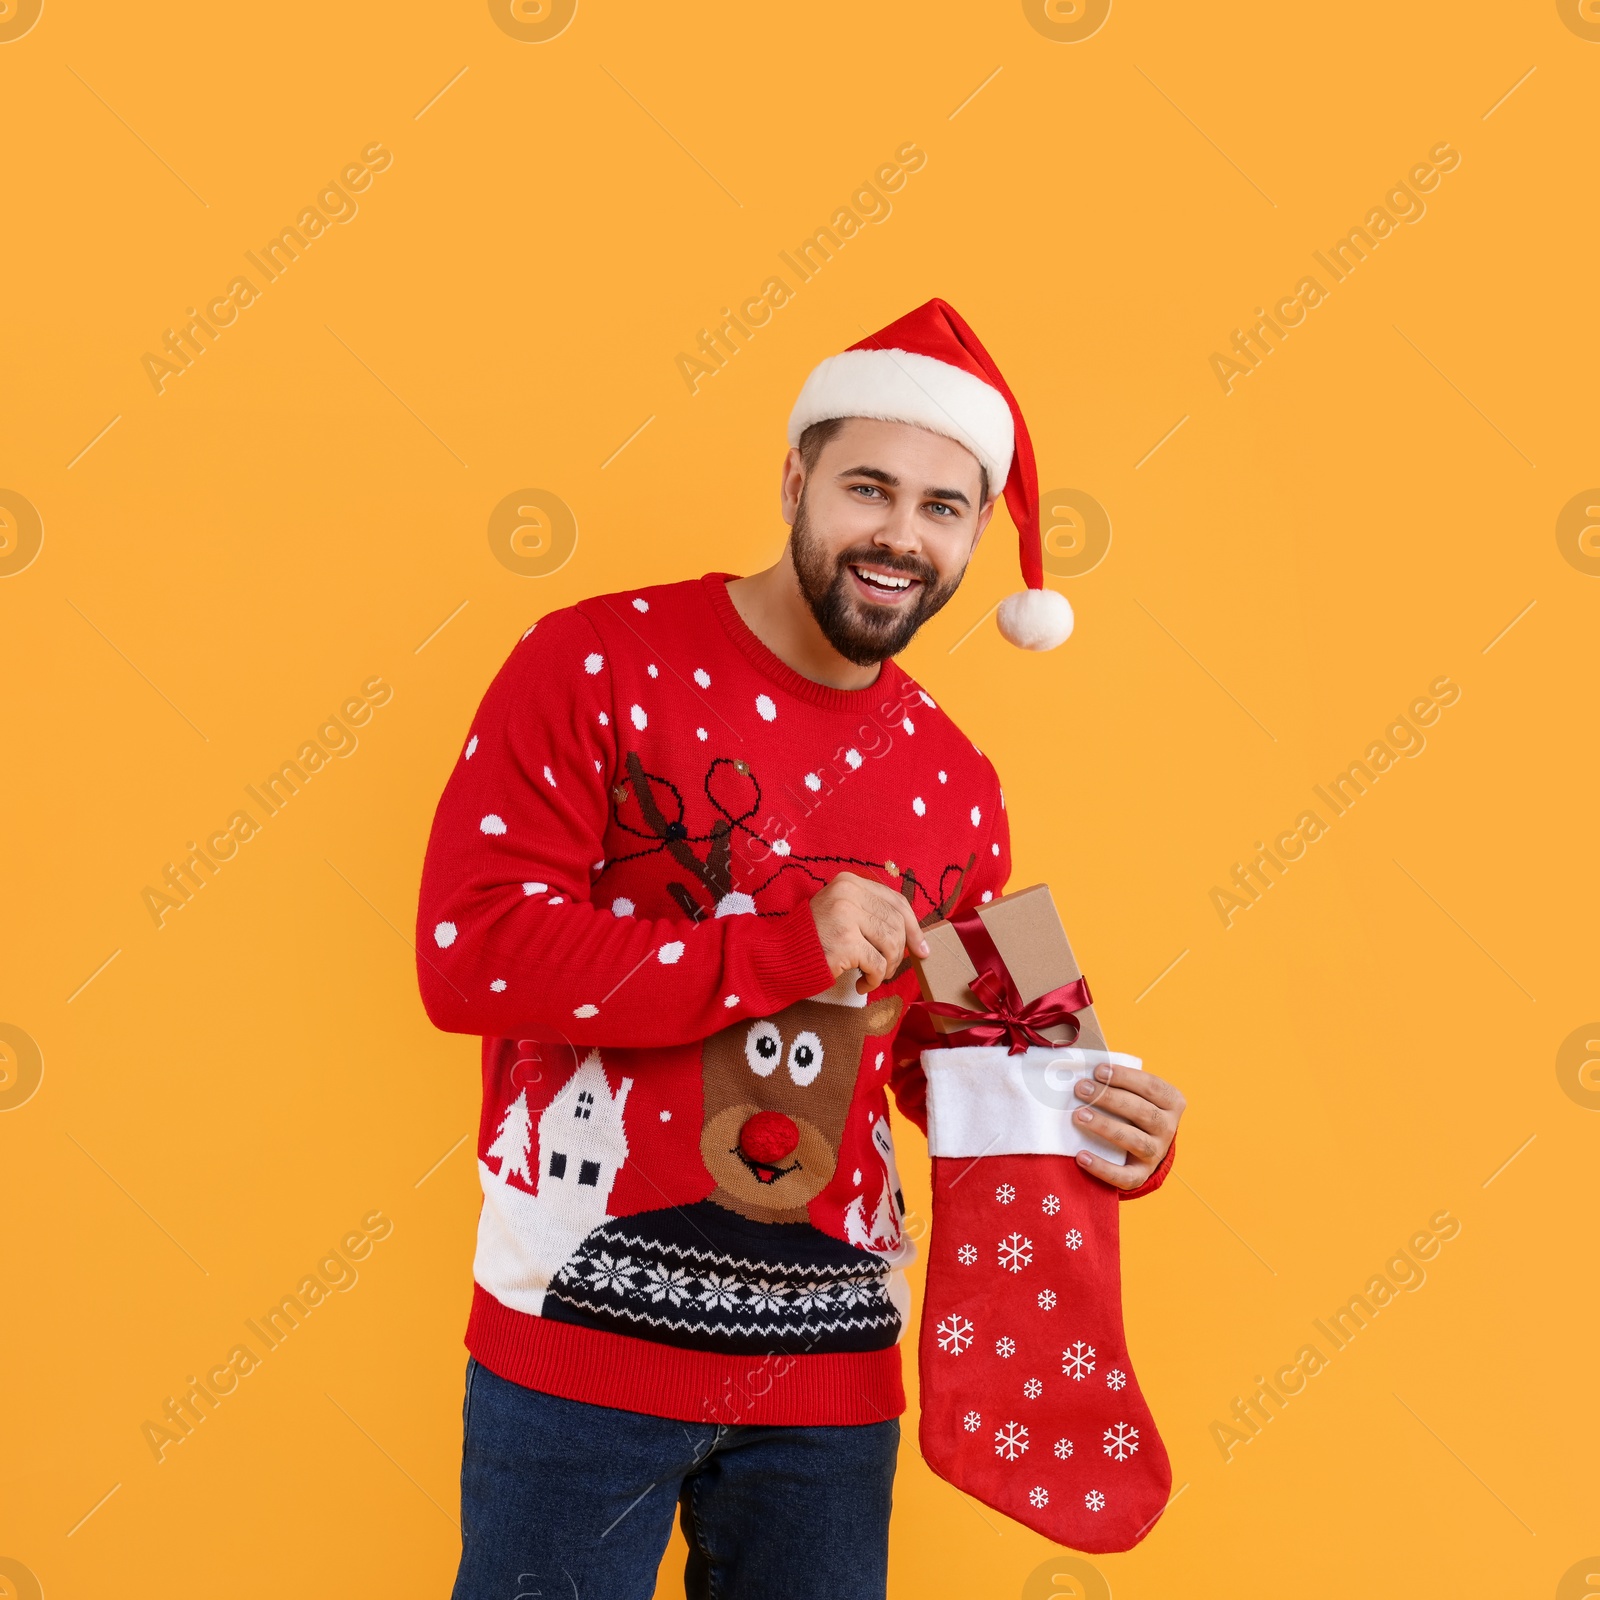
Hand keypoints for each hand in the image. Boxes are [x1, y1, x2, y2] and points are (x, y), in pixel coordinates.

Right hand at [809, 871, 928, 993]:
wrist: (778, 955)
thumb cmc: (813, 938)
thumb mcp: (842, 913)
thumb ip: (871, 915)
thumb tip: (917, 938)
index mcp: (850, 882)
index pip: (896, 901)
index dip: (913, 926)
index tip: (921, 948)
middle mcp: (848, 893)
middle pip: (896, 924)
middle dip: (899, 952)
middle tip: (888, 969)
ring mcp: (846, 916)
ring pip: (891, 944)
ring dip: (888, 967)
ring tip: (873, 976)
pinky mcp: (845, 942)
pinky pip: (877, 965)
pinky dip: (874, 979)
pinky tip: (861, 984)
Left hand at [1071, 1061, 1184, 1190]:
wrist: (1144, 1149)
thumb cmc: (1132, 1109)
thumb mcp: (1135, 1093)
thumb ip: (1118, 1082)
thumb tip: (1084, 1069)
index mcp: (1171, 1102)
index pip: (1152, 1086)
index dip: (1125, 1077)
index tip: (1098, 1070)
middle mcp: (1168, 1128)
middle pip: (1141, 1111)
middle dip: (1109, 1098)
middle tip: (1081, 1089)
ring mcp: (1156, 1153)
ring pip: (1134, 1140)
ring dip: (1105, 1126)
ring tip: (1079, 1115)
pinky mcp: (1142, 1174)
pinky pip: (1124, 1175)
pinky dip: (1102, 1167)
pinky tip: (1081, 1156)